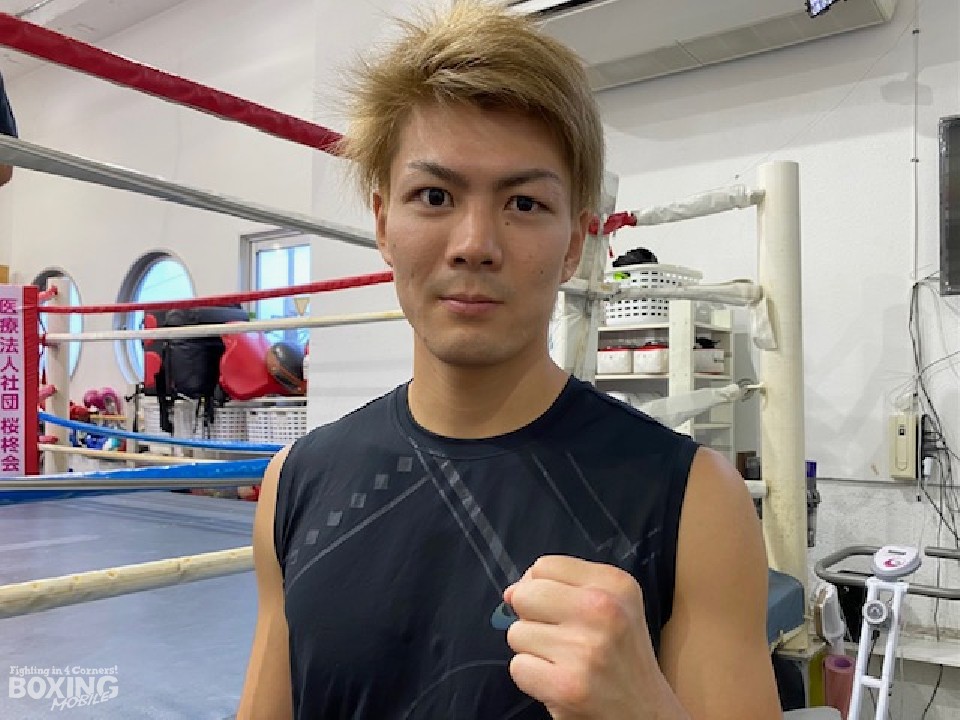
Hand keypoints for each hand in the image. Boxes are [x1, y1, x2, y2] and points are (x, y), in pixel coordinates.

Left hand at [504, 556, 684, 719]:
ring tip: (565, 661)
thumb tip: (510, 592)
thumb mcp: (612, 605)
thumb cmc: (621, 657)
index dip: (538, 587)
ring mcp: (585, 648)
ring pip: (517, 633)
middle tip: (559, 637)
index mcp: (615, 584)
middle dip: (531, 617)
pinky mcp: (568, 686)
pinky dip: (532, 678)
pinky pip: (518, 667)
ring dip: (533, 651)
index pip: (544, 566)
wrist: (647, 713)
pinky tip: (559, 681)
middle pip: (524, 595)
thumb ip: (562, 587)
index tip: (552, 607)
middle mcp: (604, 609)